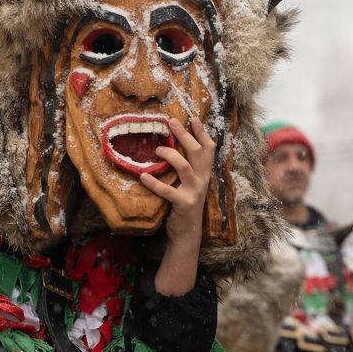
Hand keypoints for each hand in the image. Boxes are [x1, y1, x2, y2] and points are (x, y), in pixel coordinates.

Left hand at [140, 116, 215, 295]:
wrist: (187, 233)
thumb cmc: (185, 205)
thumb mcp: (191, 184)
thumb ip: (188, 168)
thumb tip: (175, 148)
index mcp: (205, 173)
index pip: (209, 149)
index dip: (202, 132)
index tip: (193, 118)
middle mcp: (203, 180)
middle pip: (196, 152)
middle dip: (184, 134)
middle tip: (171, 121)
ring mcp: (194, 192)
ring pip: (184, 166)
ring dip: (170, 154)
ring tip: (157, 149)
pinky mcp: (183, 204)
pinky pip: (167, 191)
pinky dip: (154, 183)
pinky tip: (143, 176)